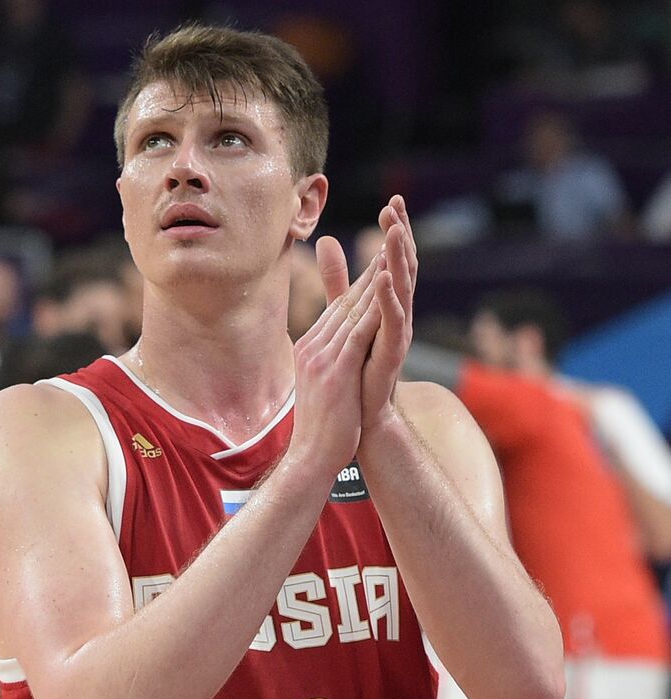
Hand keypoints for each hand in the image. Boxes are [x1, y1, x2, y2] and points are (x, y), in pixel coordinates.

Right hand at [287, 244, 386, 479]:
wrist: (311, 458)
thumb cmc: (321, 427)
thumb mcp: (322, 384)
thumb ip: (330, 356)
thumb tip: (333, 345)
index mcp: (309, 347)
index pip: (338, 307)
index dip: (361, 279)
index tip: (381, 255)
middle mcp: (312, 346)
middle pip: (345, 301)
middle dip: (371, 268)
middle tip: (392, 237)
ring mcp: (322, 357)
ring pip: (353, 310)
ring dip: (375, 278)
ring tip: (393, 250)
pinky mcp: (336, 370)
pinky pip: (358, 332)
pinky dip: (373, 308)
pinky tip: (388, 289)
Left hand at [319, 196, 416, 438]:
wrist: (357, 417)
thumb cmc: (354, 368)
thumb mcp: (342, 314)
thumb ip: (337, 280)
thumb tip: (327, 241)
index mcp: (387, 305)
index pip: (393, 260)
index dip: (395, 232)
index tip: (392, 200)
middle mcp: (397, 316)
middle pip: (402, 268)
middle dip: (400, 236)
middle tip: (396, 205)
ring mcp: (396, 334)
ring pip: (401, 290)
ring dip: (397, 260)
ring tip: (393, 232)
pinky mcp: (389, 354)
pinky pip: (391, 322)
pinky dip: (387, 298)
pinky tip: (380, 277)